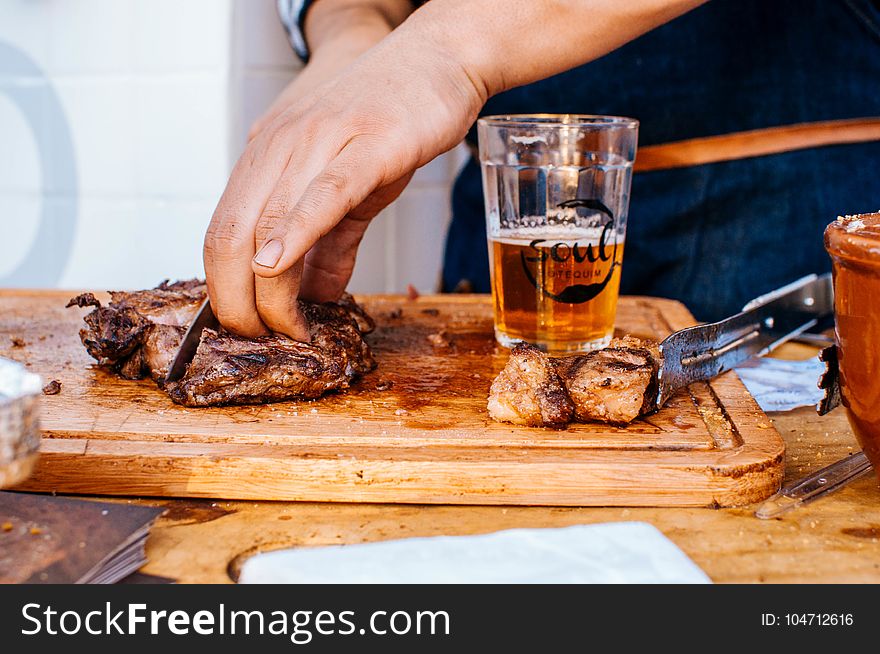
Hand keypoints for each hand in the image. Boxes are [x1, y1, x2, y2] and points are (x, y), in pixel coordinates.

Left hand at [204, 28, 484, 339]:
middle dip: (236, 302)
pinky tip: (281, 266)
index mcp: (267, 158)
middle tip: (262, 339)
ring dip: (269, 291)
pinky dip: (296, 233)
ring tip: (288, 328)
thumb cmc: (391, 118)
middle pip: (228, 235)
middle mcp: (278, 147)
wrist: (438, 58)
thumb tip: (316, 297)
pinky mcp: (367, 144)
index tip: (248, 329)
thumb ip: (330, 245)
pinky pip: (322, 194)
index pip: (221, 233)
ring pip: (267, 223)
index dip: (224, 291)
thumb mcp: (350, 189)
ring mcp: (319, 141)